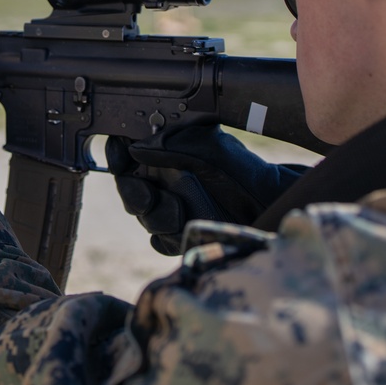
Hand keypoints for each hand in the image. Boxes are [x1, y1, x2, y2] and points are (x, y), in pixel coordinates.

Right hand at [106, 124, 307, 254]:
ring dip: (156, 215)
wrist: (268, 206)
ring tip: (179, 211)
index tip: (121, 155)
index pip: (127, 153)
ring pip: (142, 215)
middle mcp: (163, 180)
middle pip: (128, 187)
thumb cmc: (243, 171)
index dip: (118, 154)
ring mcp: (170, 208)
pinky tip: (183, 228)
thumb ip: (172, 144)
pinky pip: (158, 240)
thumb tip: (137, 148)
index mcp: (166, 153)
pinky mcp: (178, 236)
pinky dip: (167, 236)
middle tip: (148, 194)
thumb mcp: (210, 148)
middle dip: (133, 192)